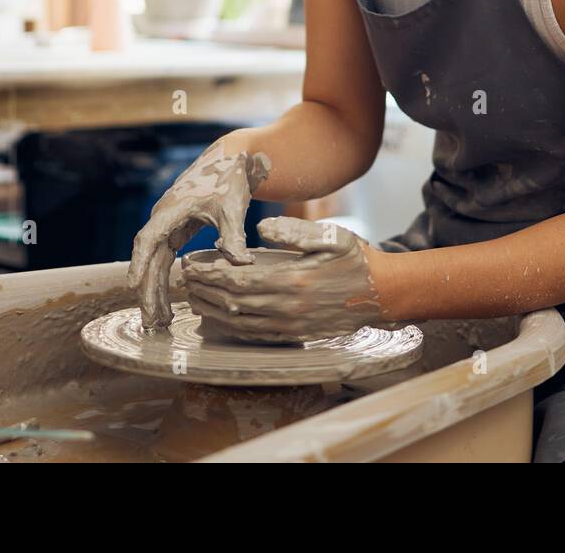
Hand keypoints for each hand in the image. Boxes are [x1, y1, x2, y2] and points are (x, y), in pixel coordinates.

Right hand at [128, 139, 270, 330]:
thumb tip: (240, 263)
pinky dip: (165, 280)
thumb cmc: (229, 178)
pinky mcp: (177, 231)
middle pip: (148, 258)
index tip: (133, 286)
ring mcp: (168, 225)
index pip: (148, 240)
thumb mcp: (232, 205)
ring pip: (155, 262)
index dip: (139, 263)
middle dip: (146, 289)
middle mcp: (163, 218)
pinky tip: (166, 302)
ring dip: (154, 290)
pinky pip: (165, 260)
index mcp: (171, 209)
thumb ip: (233, 235)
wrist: (231, 159)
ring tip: (158, 321)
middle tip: (150, 321)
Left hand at [182, 216, 382, 342]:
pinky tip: (221, 318)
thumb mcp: (330, 236)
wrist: (380, 293)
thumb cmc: (354, 259)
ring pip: (239, 323)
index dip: (210, 273)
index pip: (238, 279)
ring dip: (212, 311)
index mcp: (292, 280)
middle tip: (185, 280)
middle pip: (232, 302)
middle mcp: (287, 307)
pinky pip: (255, 335)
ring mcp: (290, 326)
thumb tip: (262, 229)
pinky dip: (232, 327)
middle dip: (204, 291)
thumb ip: (294, 231)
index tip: (192, 264)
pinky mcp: (295, 336)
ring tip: (194, 298)